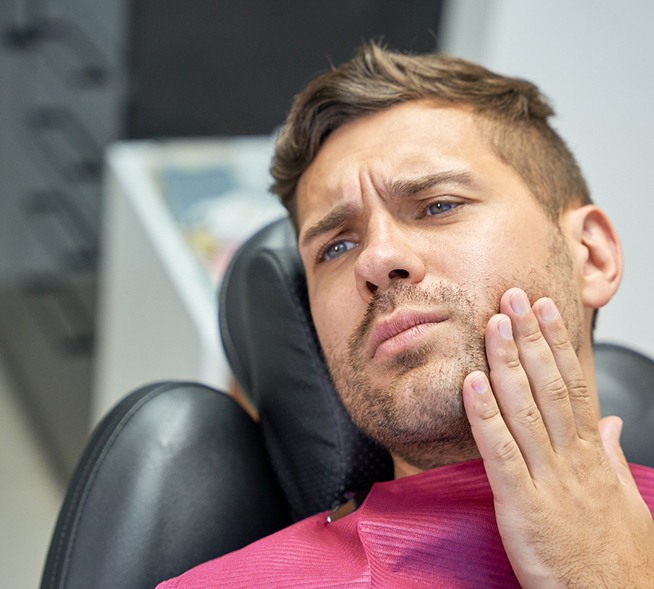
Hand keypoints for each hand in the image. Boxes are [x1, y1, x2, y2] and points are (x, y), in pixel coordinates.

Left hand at [462, 288, 653, 587]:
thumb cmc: (617, 559)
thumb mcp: (623, 500)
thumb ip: (611, 456)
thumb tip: (610, 423)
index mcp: (592, 455)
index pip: (574, 385)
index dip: (557, 344)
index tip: (545, 310)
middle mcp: (572, 459)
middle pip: (549, 386)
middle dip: (530, 338)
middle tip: (513, 297)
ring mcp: (549, 481)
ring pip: (525, 409)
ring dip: (506, 363)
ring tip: (494, 324)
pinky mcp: (524, 507)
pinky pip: (501, 453)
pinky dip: (485, 416)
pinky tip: (472, 384)